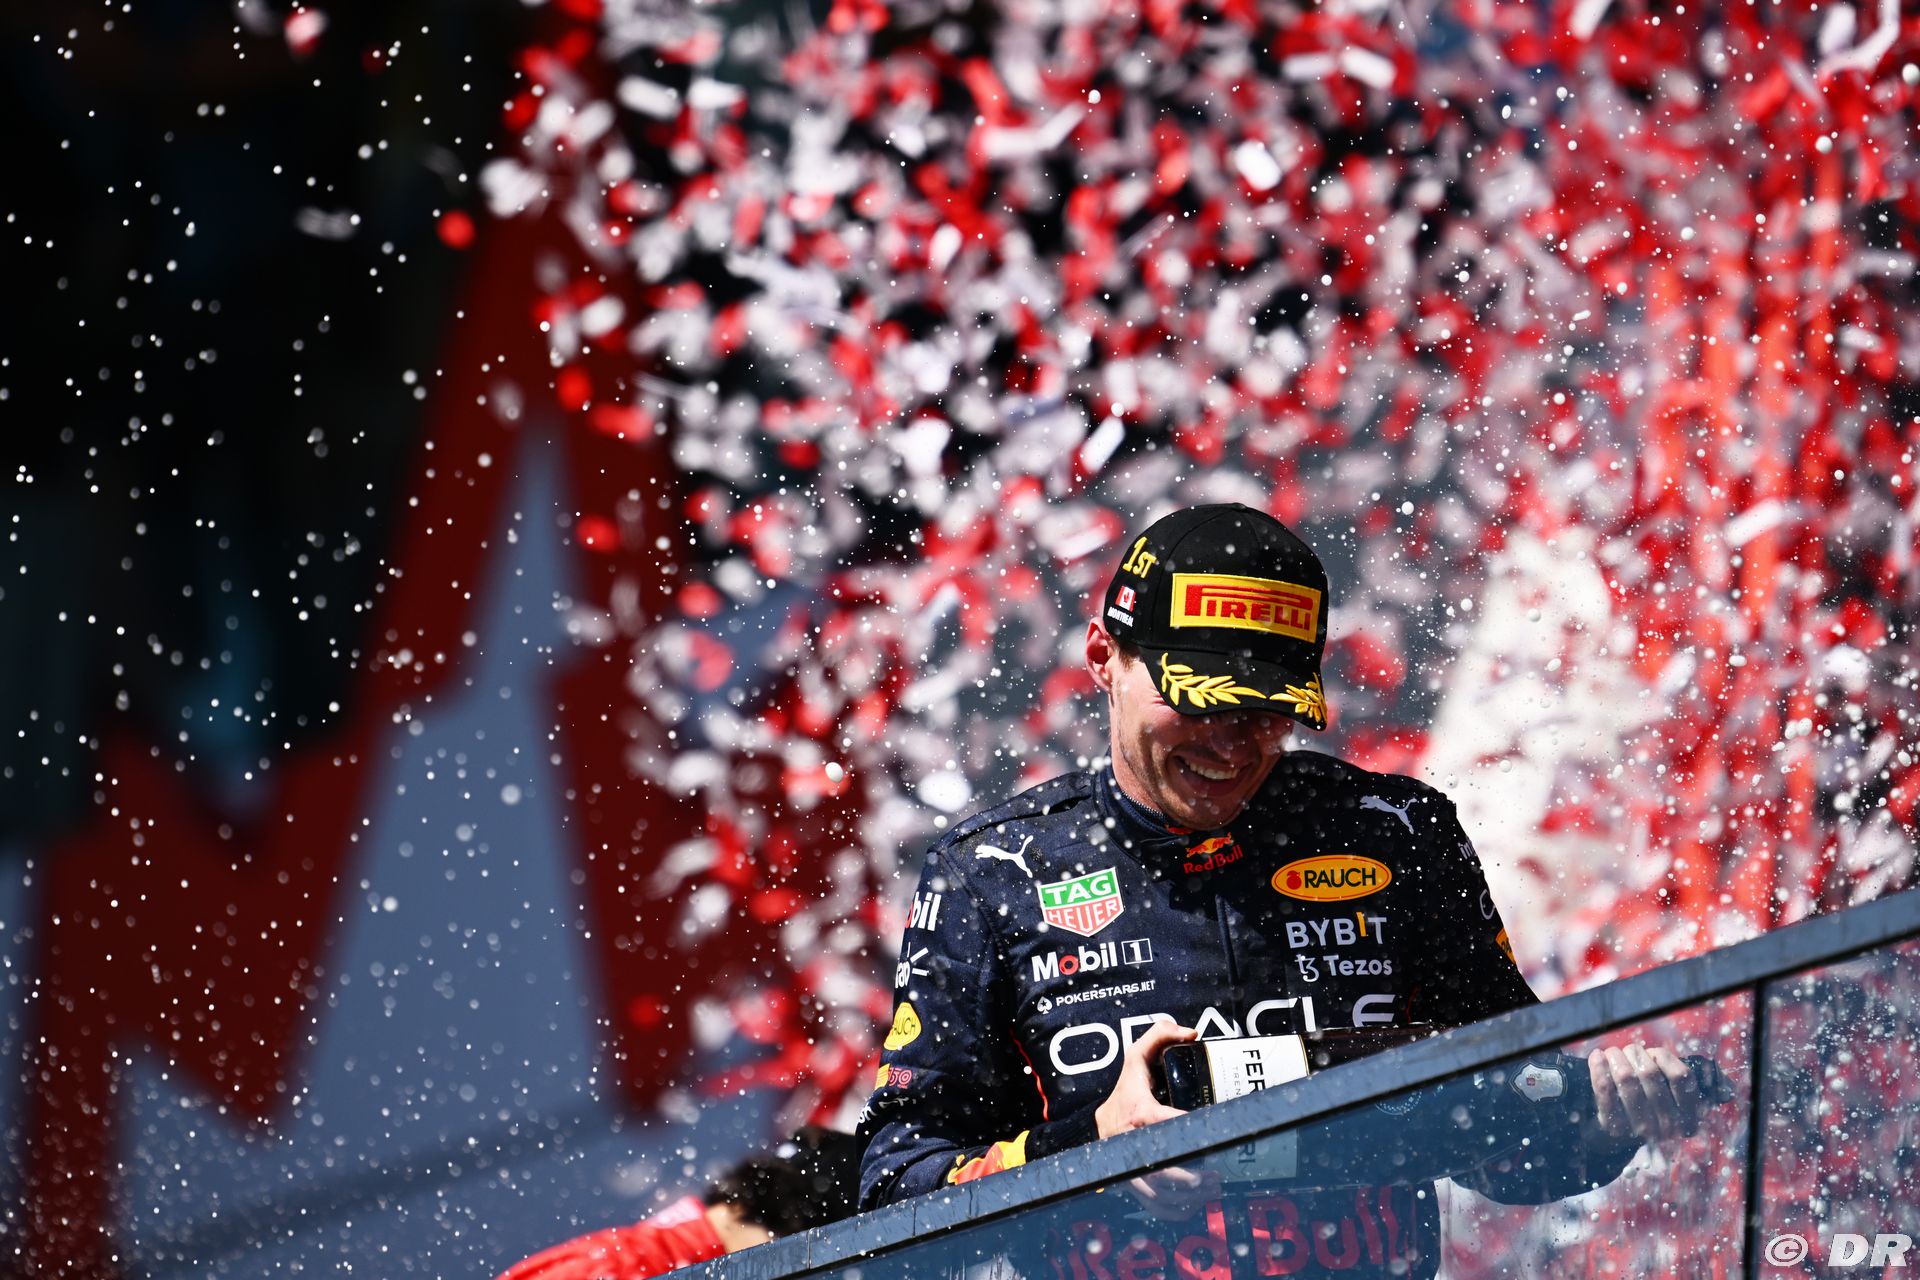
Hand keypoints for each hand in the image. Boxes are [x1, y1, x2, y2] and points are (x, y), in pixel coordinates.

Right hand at [1095, 1022, 1221, 1219]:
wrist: (1099, 1121)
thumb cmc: (1126, 1090)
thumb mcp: (1138, 1058)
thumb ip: (1160, 1034)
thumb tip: (1192, 1033)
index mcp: (1135, 1110)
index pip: (1164, 1121)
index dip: (1189, 1128)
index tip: (1214, 1134)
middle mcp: (1127, 1141)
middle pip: (1160, 1167)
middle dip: (1191, 1176)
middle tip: (1217, 1176)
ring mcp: (1126, 1165)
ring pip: (1156, 1191)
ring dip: (1187, 1197)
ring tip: (1212, 1190)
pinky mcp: (1128, 1183)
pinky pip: (1149, 1205)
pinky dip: (1172, 1211)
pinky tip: (1192, 1207)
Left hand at [1586, 1044, 1703, 1143]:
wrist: (1622, 1133)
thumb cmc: (1650, 1104)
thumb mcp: (1670, 1091)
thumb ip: (1670, 1072)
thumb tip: (1655, 1053)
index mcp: (1688, 1117)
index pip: (1680, 1076)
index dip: (1663, 1057)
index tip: (1652, 1052)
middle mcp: (1667, 1126)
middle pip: (1649, 1072)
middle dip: (1635, 1054)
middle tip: (1628, 1051)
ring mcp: (1640, 1128)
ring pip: (1627, 1077)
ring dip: (1617, 1057)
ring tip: (1613, 1053)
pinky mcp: (1613, 1125)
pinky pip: (1605, 1089)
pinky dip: (1599, 1068)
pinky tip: (1597, 1056)